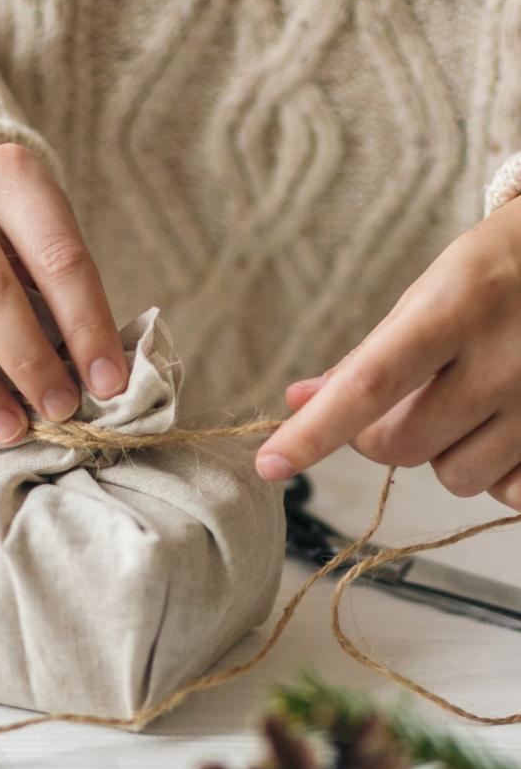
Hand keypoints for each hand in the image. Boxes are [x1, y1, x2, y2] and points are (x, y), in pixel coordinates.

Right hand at [0, 144, 127, 441]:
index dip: (87, 327)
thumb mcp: (49, 234)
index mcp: (11, 178)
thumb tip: (96, 381)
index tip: (109, 383)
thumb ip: (69, 296)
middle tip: (61, 412)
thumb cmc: (13, 233)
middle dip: (29, 363)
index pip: (58, 259)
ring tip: (12, 431)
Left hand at [256, 196, 520, 511]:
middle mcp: (504, 357)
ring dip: (444, 454)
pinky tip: (503, 429)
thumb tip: (297, 402)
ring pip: (455, 477)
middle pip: (401, 446)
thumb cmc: (494, 276)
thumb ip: (366, 356)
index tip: (271, 464)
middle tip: (408, 400)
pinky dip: (496, 472)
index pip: (370, 384)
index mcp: (456, 307)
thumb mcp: (429, 294)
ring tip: (468, 405)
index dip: (315, 431)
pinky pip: (508, 493)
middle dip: (381, 436)